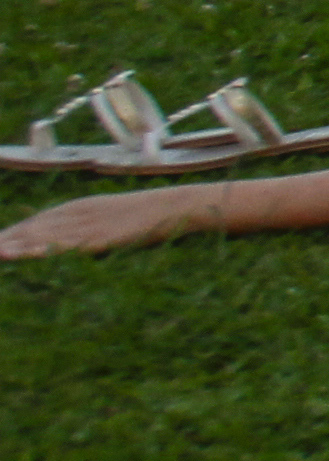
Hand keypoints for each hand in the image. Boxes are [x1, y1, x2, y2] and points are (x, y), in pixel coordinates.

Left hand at [0, 184, 215, 259]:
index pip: (37, 221)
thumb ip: (97, 225)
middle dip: (6, 240)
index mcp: (80, 207)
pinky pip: (59, 246)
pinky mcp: (96, 238)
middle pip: (31, 228)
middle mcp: (77, 214)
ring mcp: (86, 226)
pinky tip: (15, 254)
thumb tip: (84, 239)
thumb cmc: (154, 215)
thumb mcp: (118, 217)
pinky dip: (34, 250)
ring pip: (38, 237)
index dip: (13, 234)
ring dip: (10, 245)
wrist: (179, 205)